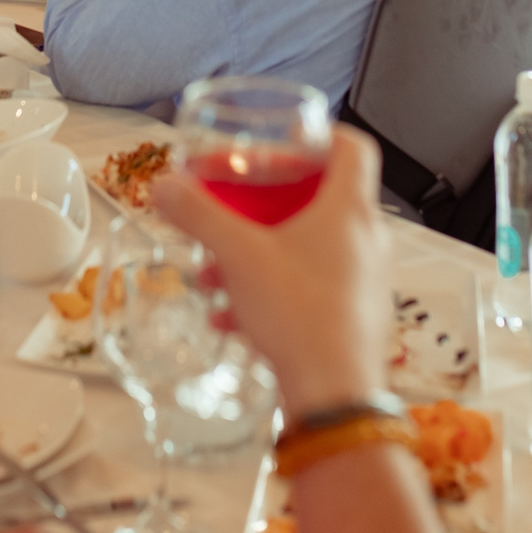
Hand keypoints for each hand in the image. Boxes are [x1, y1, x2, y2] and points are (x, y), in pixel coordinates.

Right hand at [152, 127, 388, 415]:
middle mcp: (367, 240)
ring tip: (216, 272)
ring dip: (260, 251)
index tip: (284, 142)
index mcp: (350, 210)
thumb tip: (164, 186)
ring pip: (310, 247)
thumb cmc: (300, 314)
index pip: (353, 147)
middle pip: (322, 198)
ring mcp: (364, 281)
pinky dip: (271, 290)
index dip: (320, 136)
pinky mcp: (354, 317)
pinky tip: (231, 314)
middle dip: (267, 203)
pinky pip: (310, 287)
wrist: (335, 396)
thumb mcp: (238, 256)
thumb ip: (198, 215)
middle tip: (233, 208)